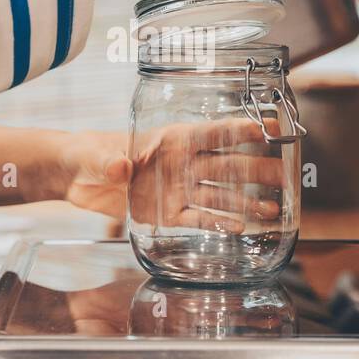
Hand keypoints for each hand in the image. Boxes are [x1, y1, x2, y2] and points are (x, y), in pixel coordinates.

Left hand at [52, 120, 285, 232]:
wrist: (76, 177)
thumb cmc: (87, 152)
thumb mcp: (94, 153)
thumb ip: (108, 160)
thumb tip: (121, 166)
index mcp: (168, 139)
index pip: (210, 133)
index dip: (238, 130)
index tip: (266, 129)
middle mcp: (180, 163)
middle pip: (225, 165)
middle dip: (255, 170)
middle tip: (283, 175)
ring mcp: (176, 189)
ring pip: (218, 195)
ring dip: (244, 202)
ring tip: (271, 210)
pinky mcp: (166, 214)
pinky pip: (198, 219)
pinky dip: (218, 224)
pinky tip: (240, 229)